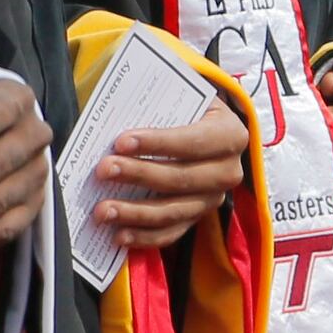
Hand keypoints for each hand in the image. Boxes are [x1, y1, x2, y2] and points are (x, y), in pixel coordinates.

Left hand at [86, 104, 248, 248]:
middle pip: (181, 179)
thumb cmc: (186, 108)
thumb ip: (158, 102)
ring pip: (173, 211)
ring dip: (135, 212)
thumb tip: (116, 114)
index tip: (120, 141)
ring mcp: (213, 199)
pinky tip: (118, 235)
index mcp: (230, 134)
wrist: (204, 128)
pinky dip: (144, 237)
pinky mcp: (197, 218)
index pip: (193, 141)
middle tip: (104, 170)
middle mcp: (228, 171)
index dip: (157, 143)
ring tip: (102, 210)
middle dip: (139, 174)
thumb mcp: (182, 95)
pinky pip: (171, 233)